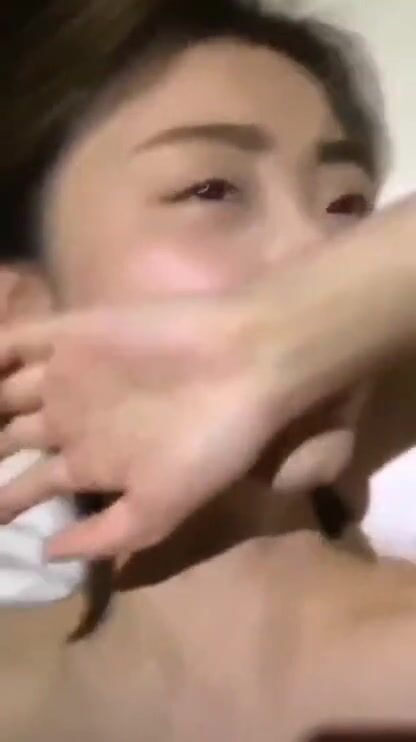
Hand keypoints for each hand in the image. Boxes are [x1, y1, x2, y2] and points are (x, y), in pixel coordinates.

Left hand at [0, 298, 285, 559]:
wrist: (244, 364)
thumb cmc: (209, 443)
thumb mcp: (161, 511)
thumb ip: (104, 537)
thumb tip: (45, 555)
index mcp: (92, 460)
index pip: (31, 486)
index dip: (2, 502)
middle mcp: (73, 416)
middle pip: (7, 437)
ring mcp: (68, 373)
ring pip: (0, 390)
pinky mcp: (71, 332)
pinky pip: (10, 343)